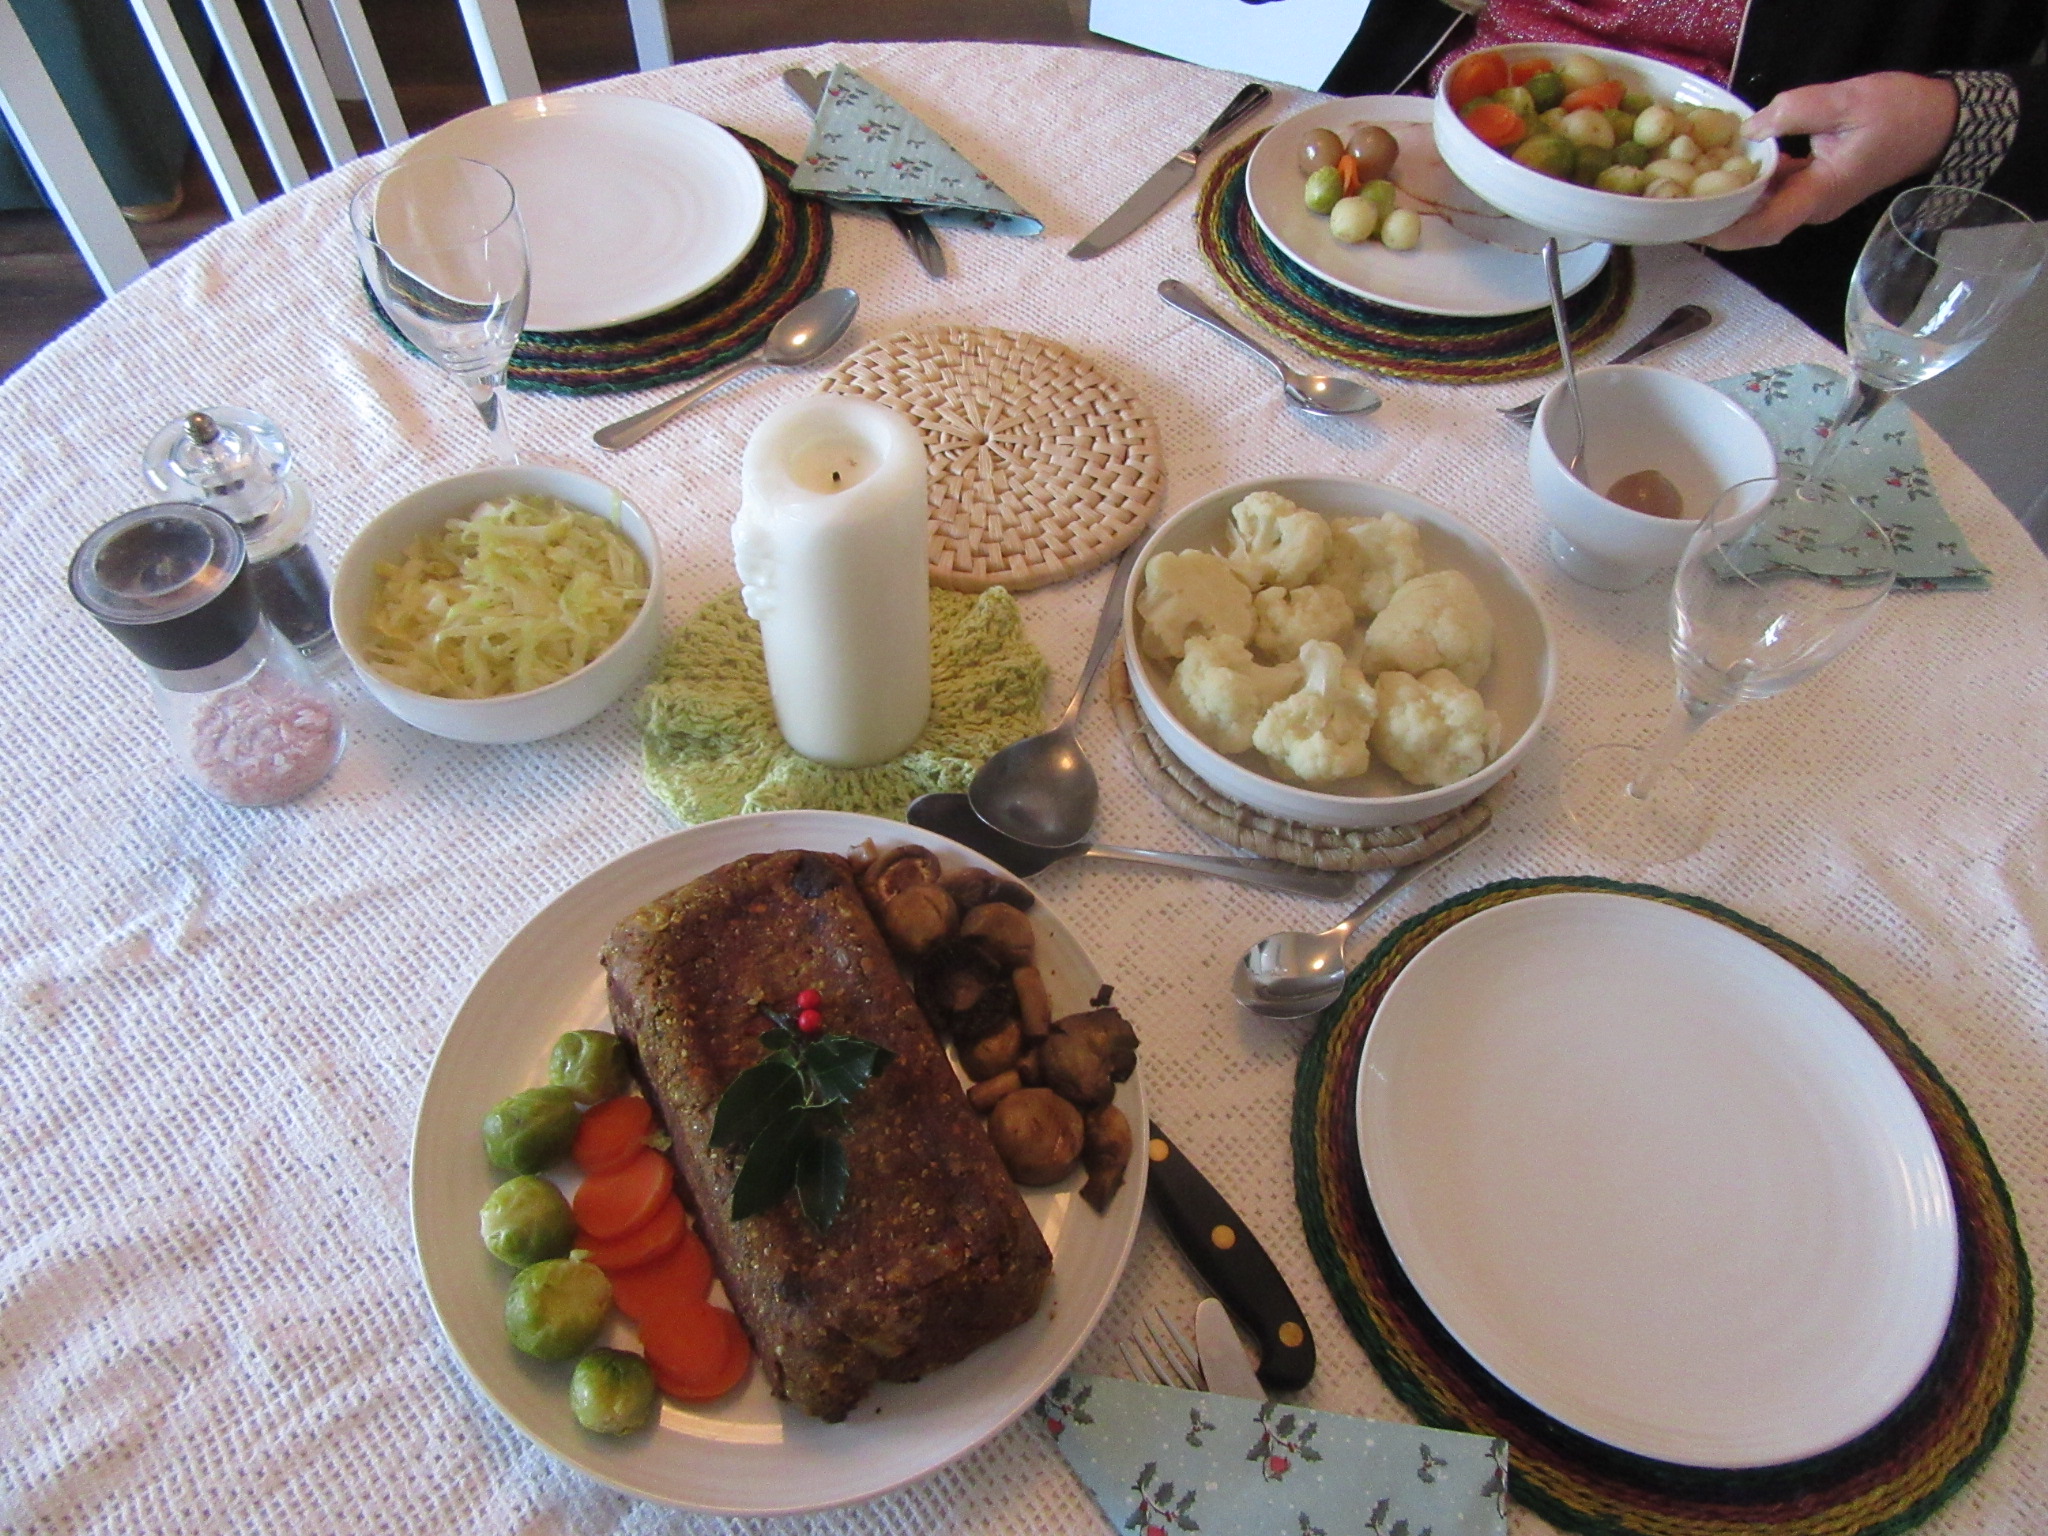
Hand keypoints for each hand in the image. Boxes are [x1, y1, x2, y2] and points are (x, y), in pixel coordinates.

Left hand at [1701, 73, 1958, 248]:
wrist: (1939, 122)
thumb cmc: (1902, 113)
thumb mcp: (1849, 100)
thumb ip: (1796, 111)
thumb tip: (1751, 129)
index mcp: (1822, 194)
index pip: (1766, 226)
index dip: (1727, 230)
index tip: (1694, 225)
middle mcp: (1813, 207)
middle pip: (1755, 226)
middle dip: (1716, 219)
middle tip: (1675, 205)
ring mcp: (1813, 200)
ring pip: (1761, 211)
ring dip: (1728, 201)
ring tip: (1687, 187)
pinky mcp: (1813, 187)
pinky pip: (1773, 193)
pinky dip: (1748, 184)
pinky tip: (1724, 165)